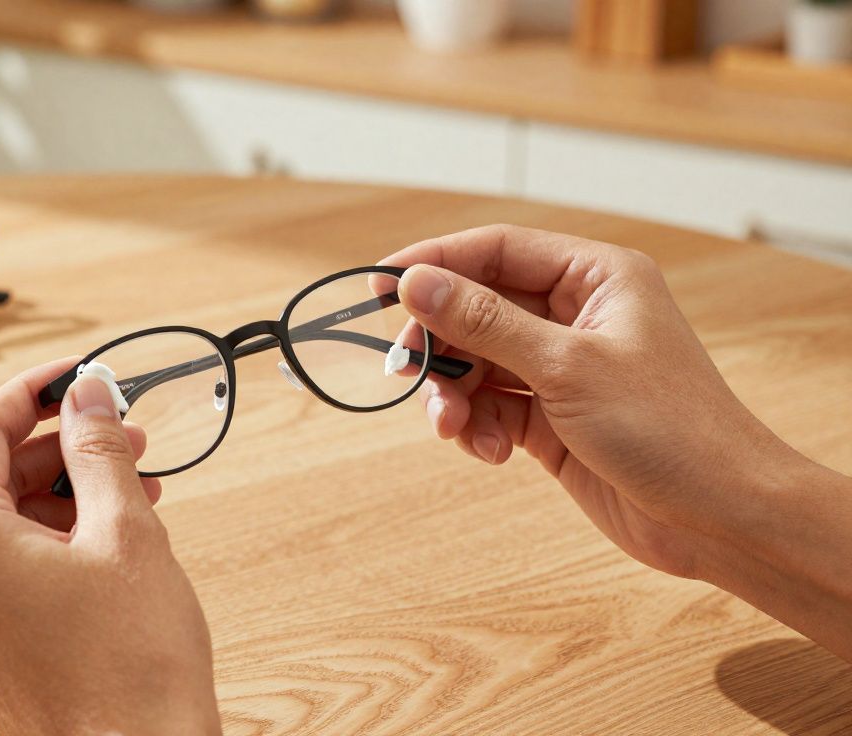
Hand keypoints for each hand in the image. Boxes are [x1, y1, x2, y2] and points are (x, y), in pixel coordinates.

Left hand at [0, 358, 220, 734]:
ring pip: (3, 531)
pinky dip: (53, 546)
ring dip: (63, 499)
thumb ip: (98, 451)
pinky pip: (7, 576)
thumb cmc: (134, 667)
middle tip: (122, 436)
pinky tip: (110, 543)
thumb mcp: (126, 531)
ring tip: (133, 490)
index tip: (74, 376)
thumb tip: (85, 397)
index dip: (32, 393)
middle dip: (59, 450)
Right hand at [380, 225, 851, 660]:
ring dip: (453, 395)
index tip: (379, 287)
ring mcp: (561, 368)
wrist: (719, 517)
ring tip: (452, 429)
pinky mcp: (551, 418)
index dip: (434, 263)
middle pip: (476, 308)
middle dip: (440, 343)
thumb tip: (414, 282)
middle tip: (407, 372)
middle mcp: (576, 315)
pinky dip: (476, 428)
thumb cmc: (669, 429)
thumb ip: (484, 322)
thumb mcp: (565, 366)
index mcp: (596, 277)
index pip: (496, 250)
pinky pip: (490, 407)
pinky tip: (490, 452)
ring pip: (477, 363)